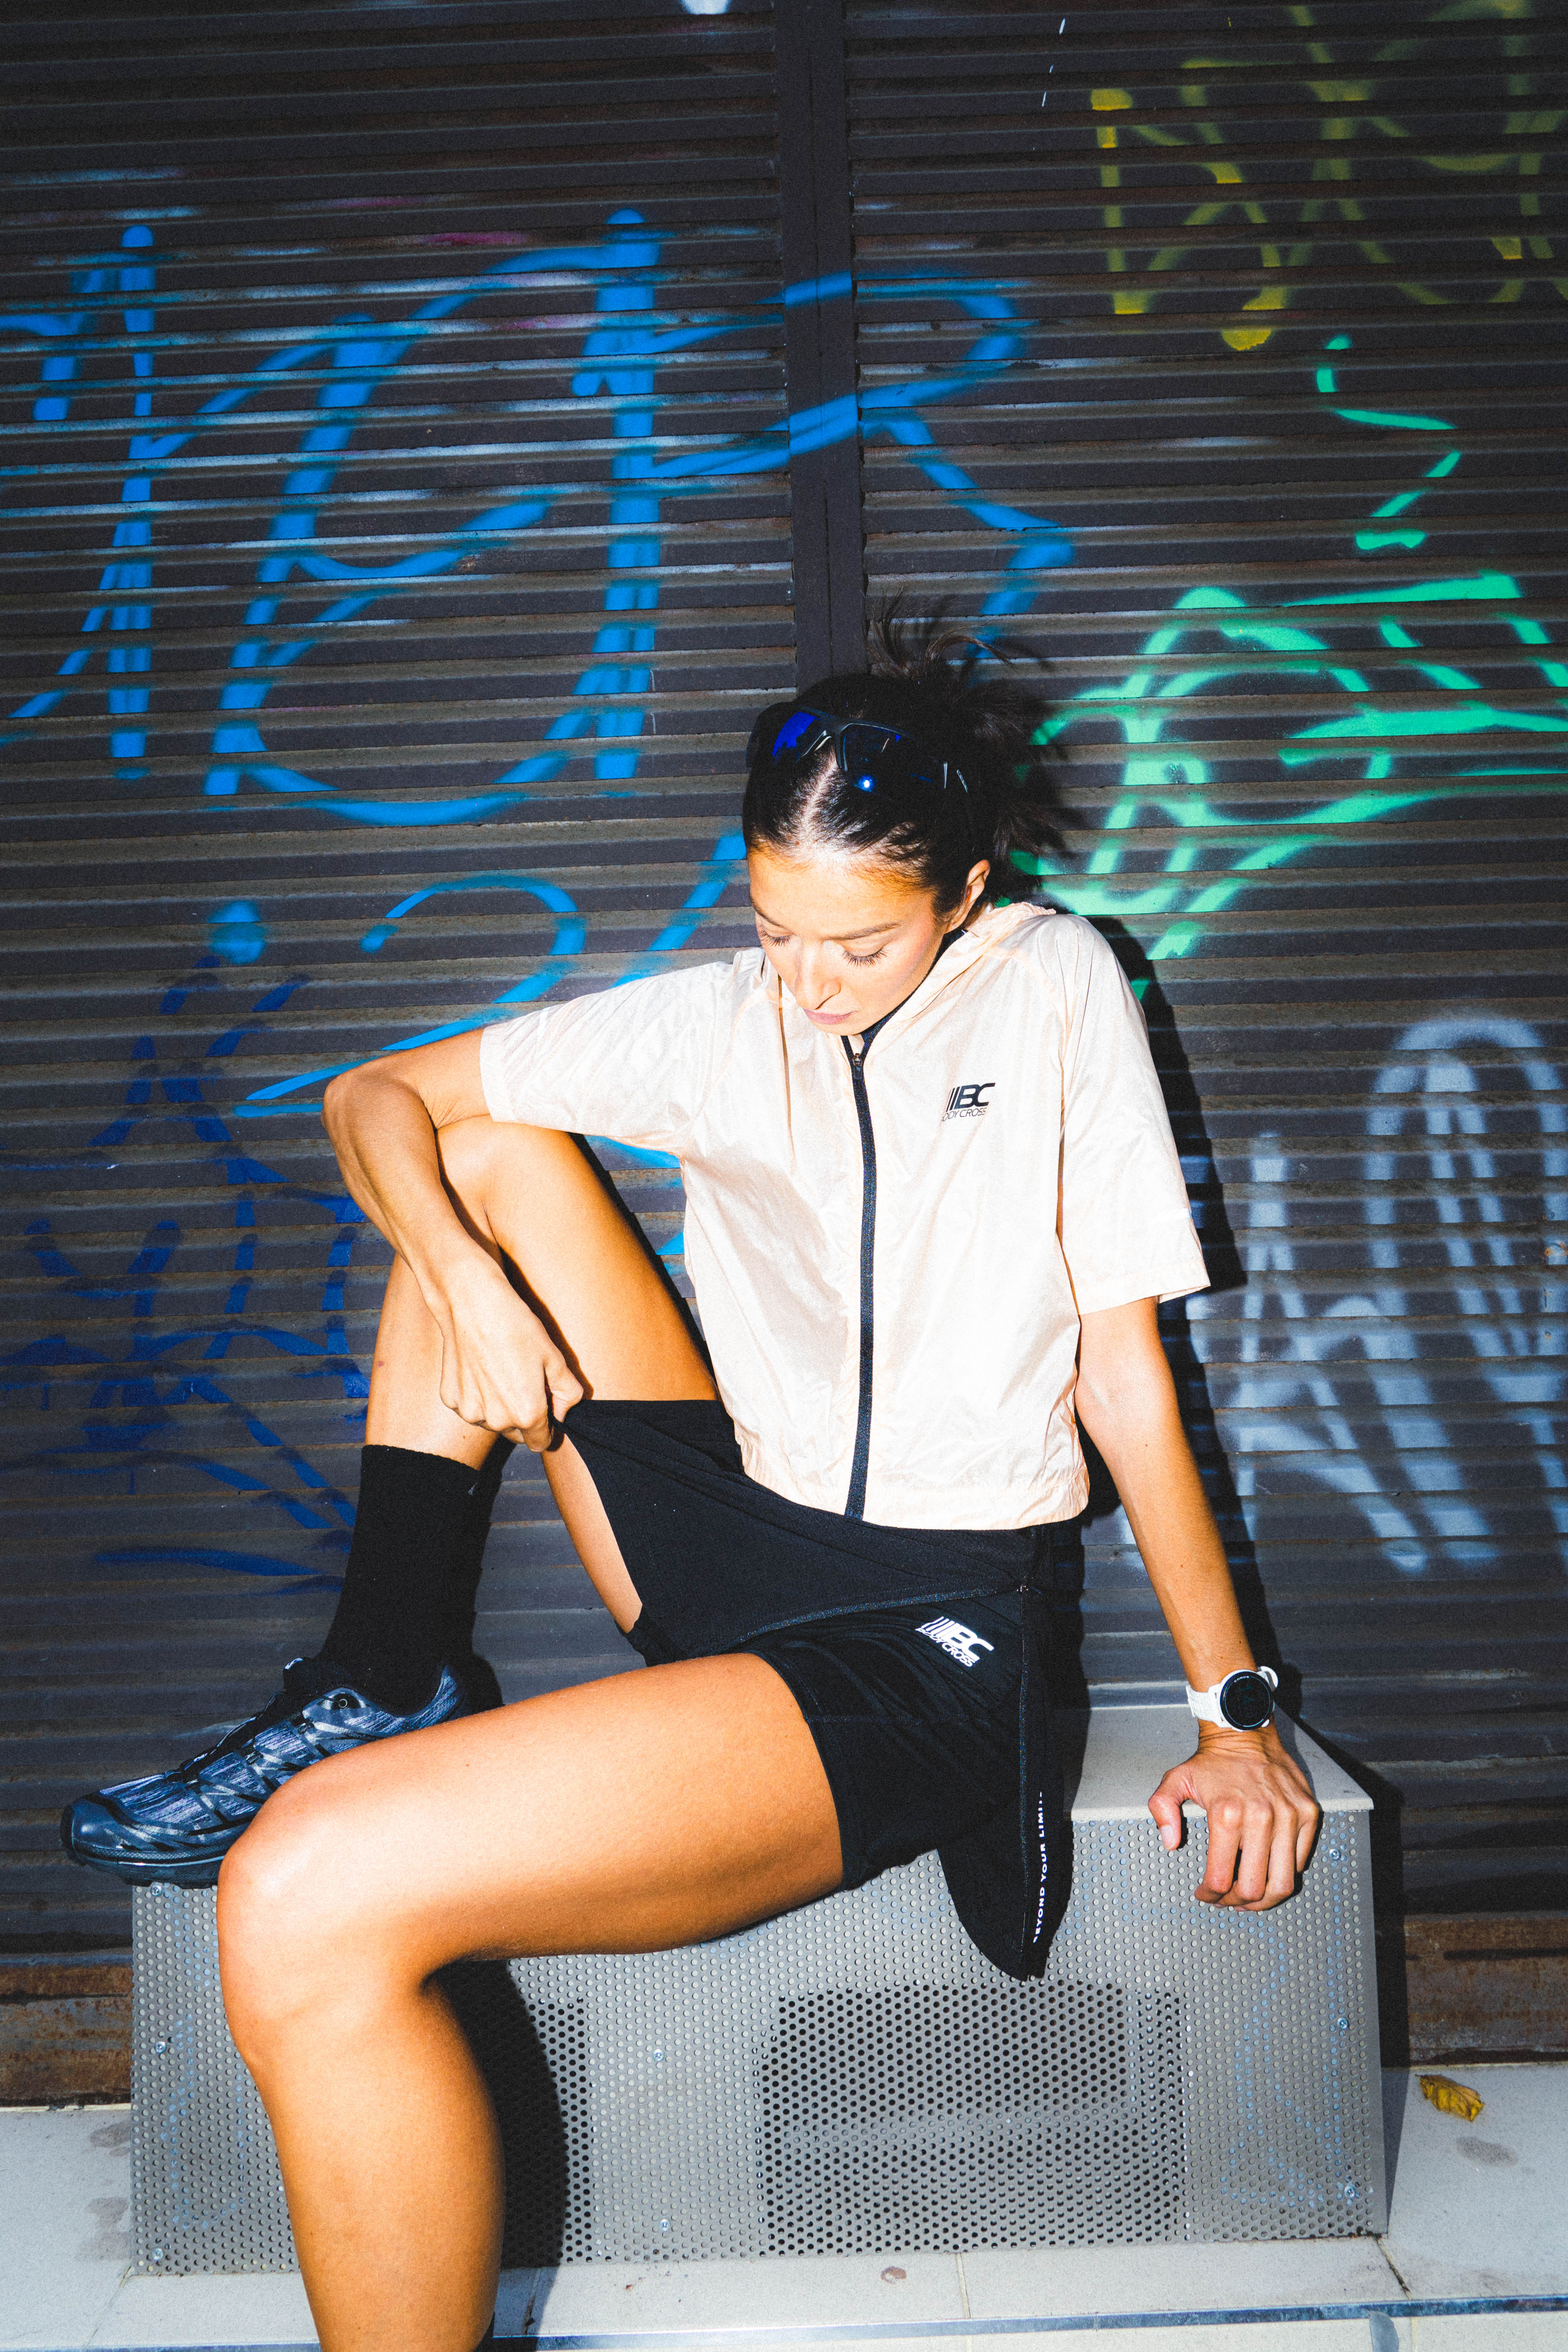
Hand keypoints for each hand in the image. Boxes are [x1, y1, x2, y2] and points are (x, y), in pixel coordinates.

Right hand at [429, 1251, 583, 1451]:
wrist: (473, 1304)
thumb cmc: (517, 1328)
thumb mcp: (555, 1358)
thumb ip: (567, 1394)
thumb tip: (563, 1413)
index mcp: (526, 1413)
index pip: (539, 1443)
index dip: (546, 1429)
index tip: (546, 1410)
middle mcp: (496, 1420)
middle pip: (516, 1434)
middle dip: (523, 1417)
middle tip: (524, 1383)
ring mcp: (469, 1411)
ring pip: (492, 1422)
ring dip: (499, 1408)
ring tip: (501, 1372)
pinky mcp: (451, 1399)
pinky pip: (471, 1408)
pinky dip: (477, 1396)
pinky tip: (480, 1369)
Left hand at [1147, 1725, 1319, 1909]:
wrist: (1245, 1731)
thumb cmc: (1212, 1760)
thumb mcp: (1176, 1780)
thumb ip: (1163, 1810)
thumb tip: (1170, 1843)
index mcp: (1226, 1814)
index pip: (1221, 1878)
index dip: (1210, 1895)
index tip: (1205, 1895)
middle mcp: (1261, 1818)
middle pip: (1255, 1888)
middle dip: (1237, 1902)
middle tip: (1228, 1899)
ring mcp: (1289, 1816)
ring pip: (1283, 1881)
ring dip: (1265, 1899)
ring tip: (1251, 1897)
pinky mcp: (1308, 1812)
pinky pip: (1301, 1859)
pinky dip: (1285, 1872)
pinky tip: (1269, 1869)